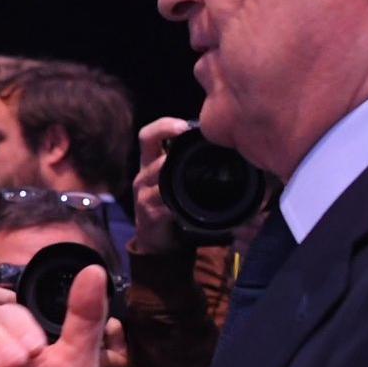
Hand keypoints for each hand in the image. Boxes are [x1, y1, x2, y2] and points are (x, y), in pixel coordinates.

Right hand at [130, 117, 194, 255]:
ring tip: (194, 162)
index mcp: (150, 163)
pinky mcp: (149, 213)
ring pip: (158, 170)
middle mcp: (143, 173)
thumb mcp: (174, 184)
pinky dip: (179, 200)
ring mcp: (143, 193)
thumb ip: (186, 168)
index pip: (149, 134)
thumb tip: (223, 151)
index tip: (186, 125)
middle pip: (147, 140)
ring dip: (175, 164)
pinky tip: (191, 200)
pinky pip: (164, 201)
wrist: (155, 242)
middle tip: (187, 130)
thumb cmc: (168, 207)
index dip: (165, 124)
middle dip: (166, 130)